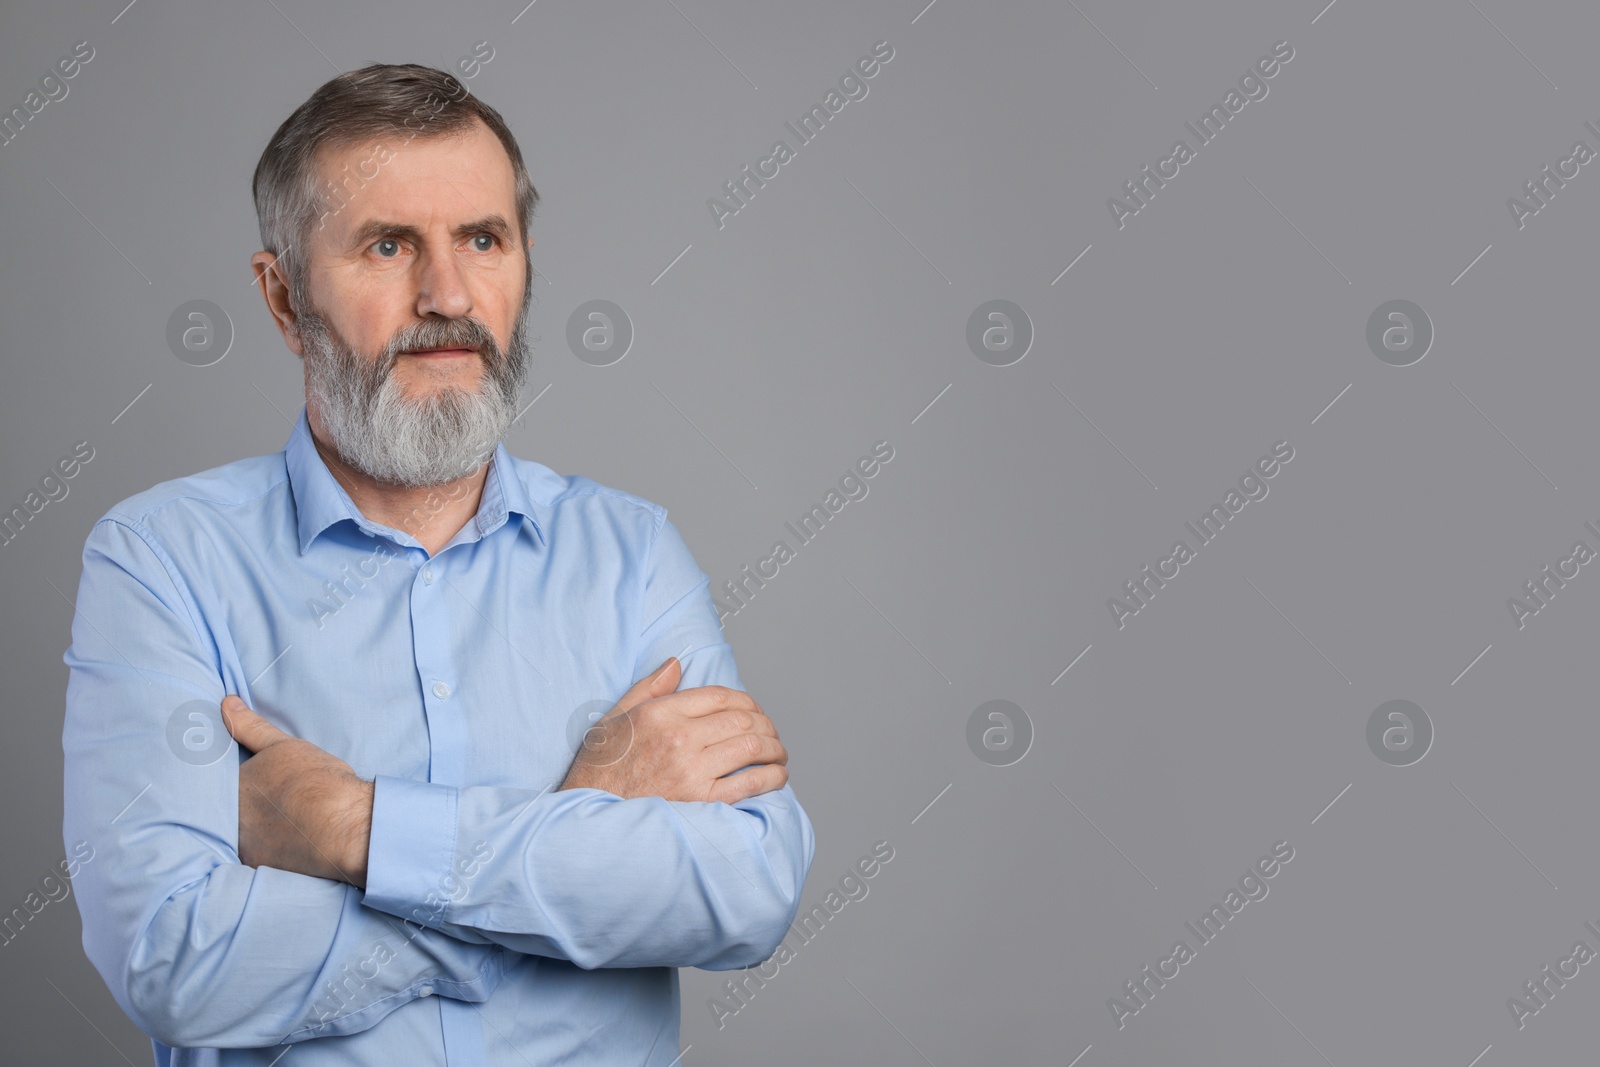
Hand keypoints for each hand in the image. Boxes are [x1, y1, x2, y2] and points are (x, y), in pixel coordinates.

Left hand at [221, 696, 373, 887]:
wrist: (346, 826)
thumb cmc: (318, 782)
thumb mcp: (284, 746)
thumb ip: (250, 727)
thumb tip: (226, 704)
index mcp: (231, 783)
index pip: (215, 777)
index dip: (229, 775)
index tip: (243, 776)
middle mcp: (227, 814)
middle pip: (220, 804)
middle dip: (231, 800)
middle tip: (260, 796)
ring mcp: (239, 842)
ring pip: (231, 829)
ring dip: (242, 823)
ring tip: (268, 816)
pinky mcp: (255, 863)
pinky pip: (247, 850)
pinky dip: (258, 844)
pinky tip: (276, 836)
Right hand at [559, 658, 788, 803]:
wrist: (588, 813)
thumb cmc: (601, 768)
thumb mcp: (616, 717)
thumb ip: (649, 688)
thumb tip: (676, 664)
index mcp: (661, 713)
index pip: (719, 695)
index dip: (746, 700)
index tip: (754, 709)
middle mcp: (679, 738)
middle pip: (741, 718)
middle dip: (765, 723)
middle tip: (771, 733)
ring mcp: (692, 771)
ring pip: (751, 746)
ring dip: (774, 748)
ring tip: (778, 753)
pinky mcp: (701, 801)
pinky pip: (750, 783)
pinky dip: (772, 777)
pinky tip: (777, 775)